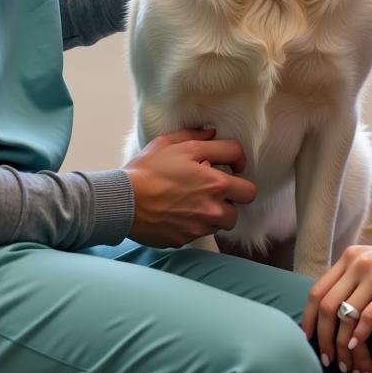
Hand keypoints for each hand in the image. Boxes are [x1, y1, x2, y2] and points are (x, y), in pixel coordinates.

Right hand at [124, 128, 256, 247]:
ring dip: (219, 210)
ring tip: (200, 202)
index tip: (231, 163)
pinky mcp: (189, 239)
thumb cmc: (146, 170)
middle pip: (248, 195)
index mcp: (214, 178)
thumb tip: (212, 133)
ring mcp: (203, 224)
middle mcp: (214, 203)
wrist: (124, 202)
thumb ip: (196, 136)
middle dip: (237, 190)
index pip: (240, 158)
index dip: (238, 158)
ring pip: (228, 218)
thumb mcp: (170, 143)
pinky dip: (198, 223)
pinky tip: (181, 213)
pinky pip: (204, 232)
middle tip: (221, 187)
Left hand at [302, 242, 371, 372]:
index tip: (306, 338)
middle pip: (328, 306)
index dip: (309, 317)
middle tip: (325, 359)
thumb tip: (328, 308)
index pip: (318, 290)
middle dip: (323, 337)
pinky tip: (356, 348)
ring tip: (344, 363)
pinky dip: (360, 336)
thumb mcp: (371, 263)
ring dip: (342, 345)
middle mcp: (357, 263)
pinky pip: (368, 317)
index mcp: (349, 257)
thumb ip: (350, 277)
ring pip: (347, 315)